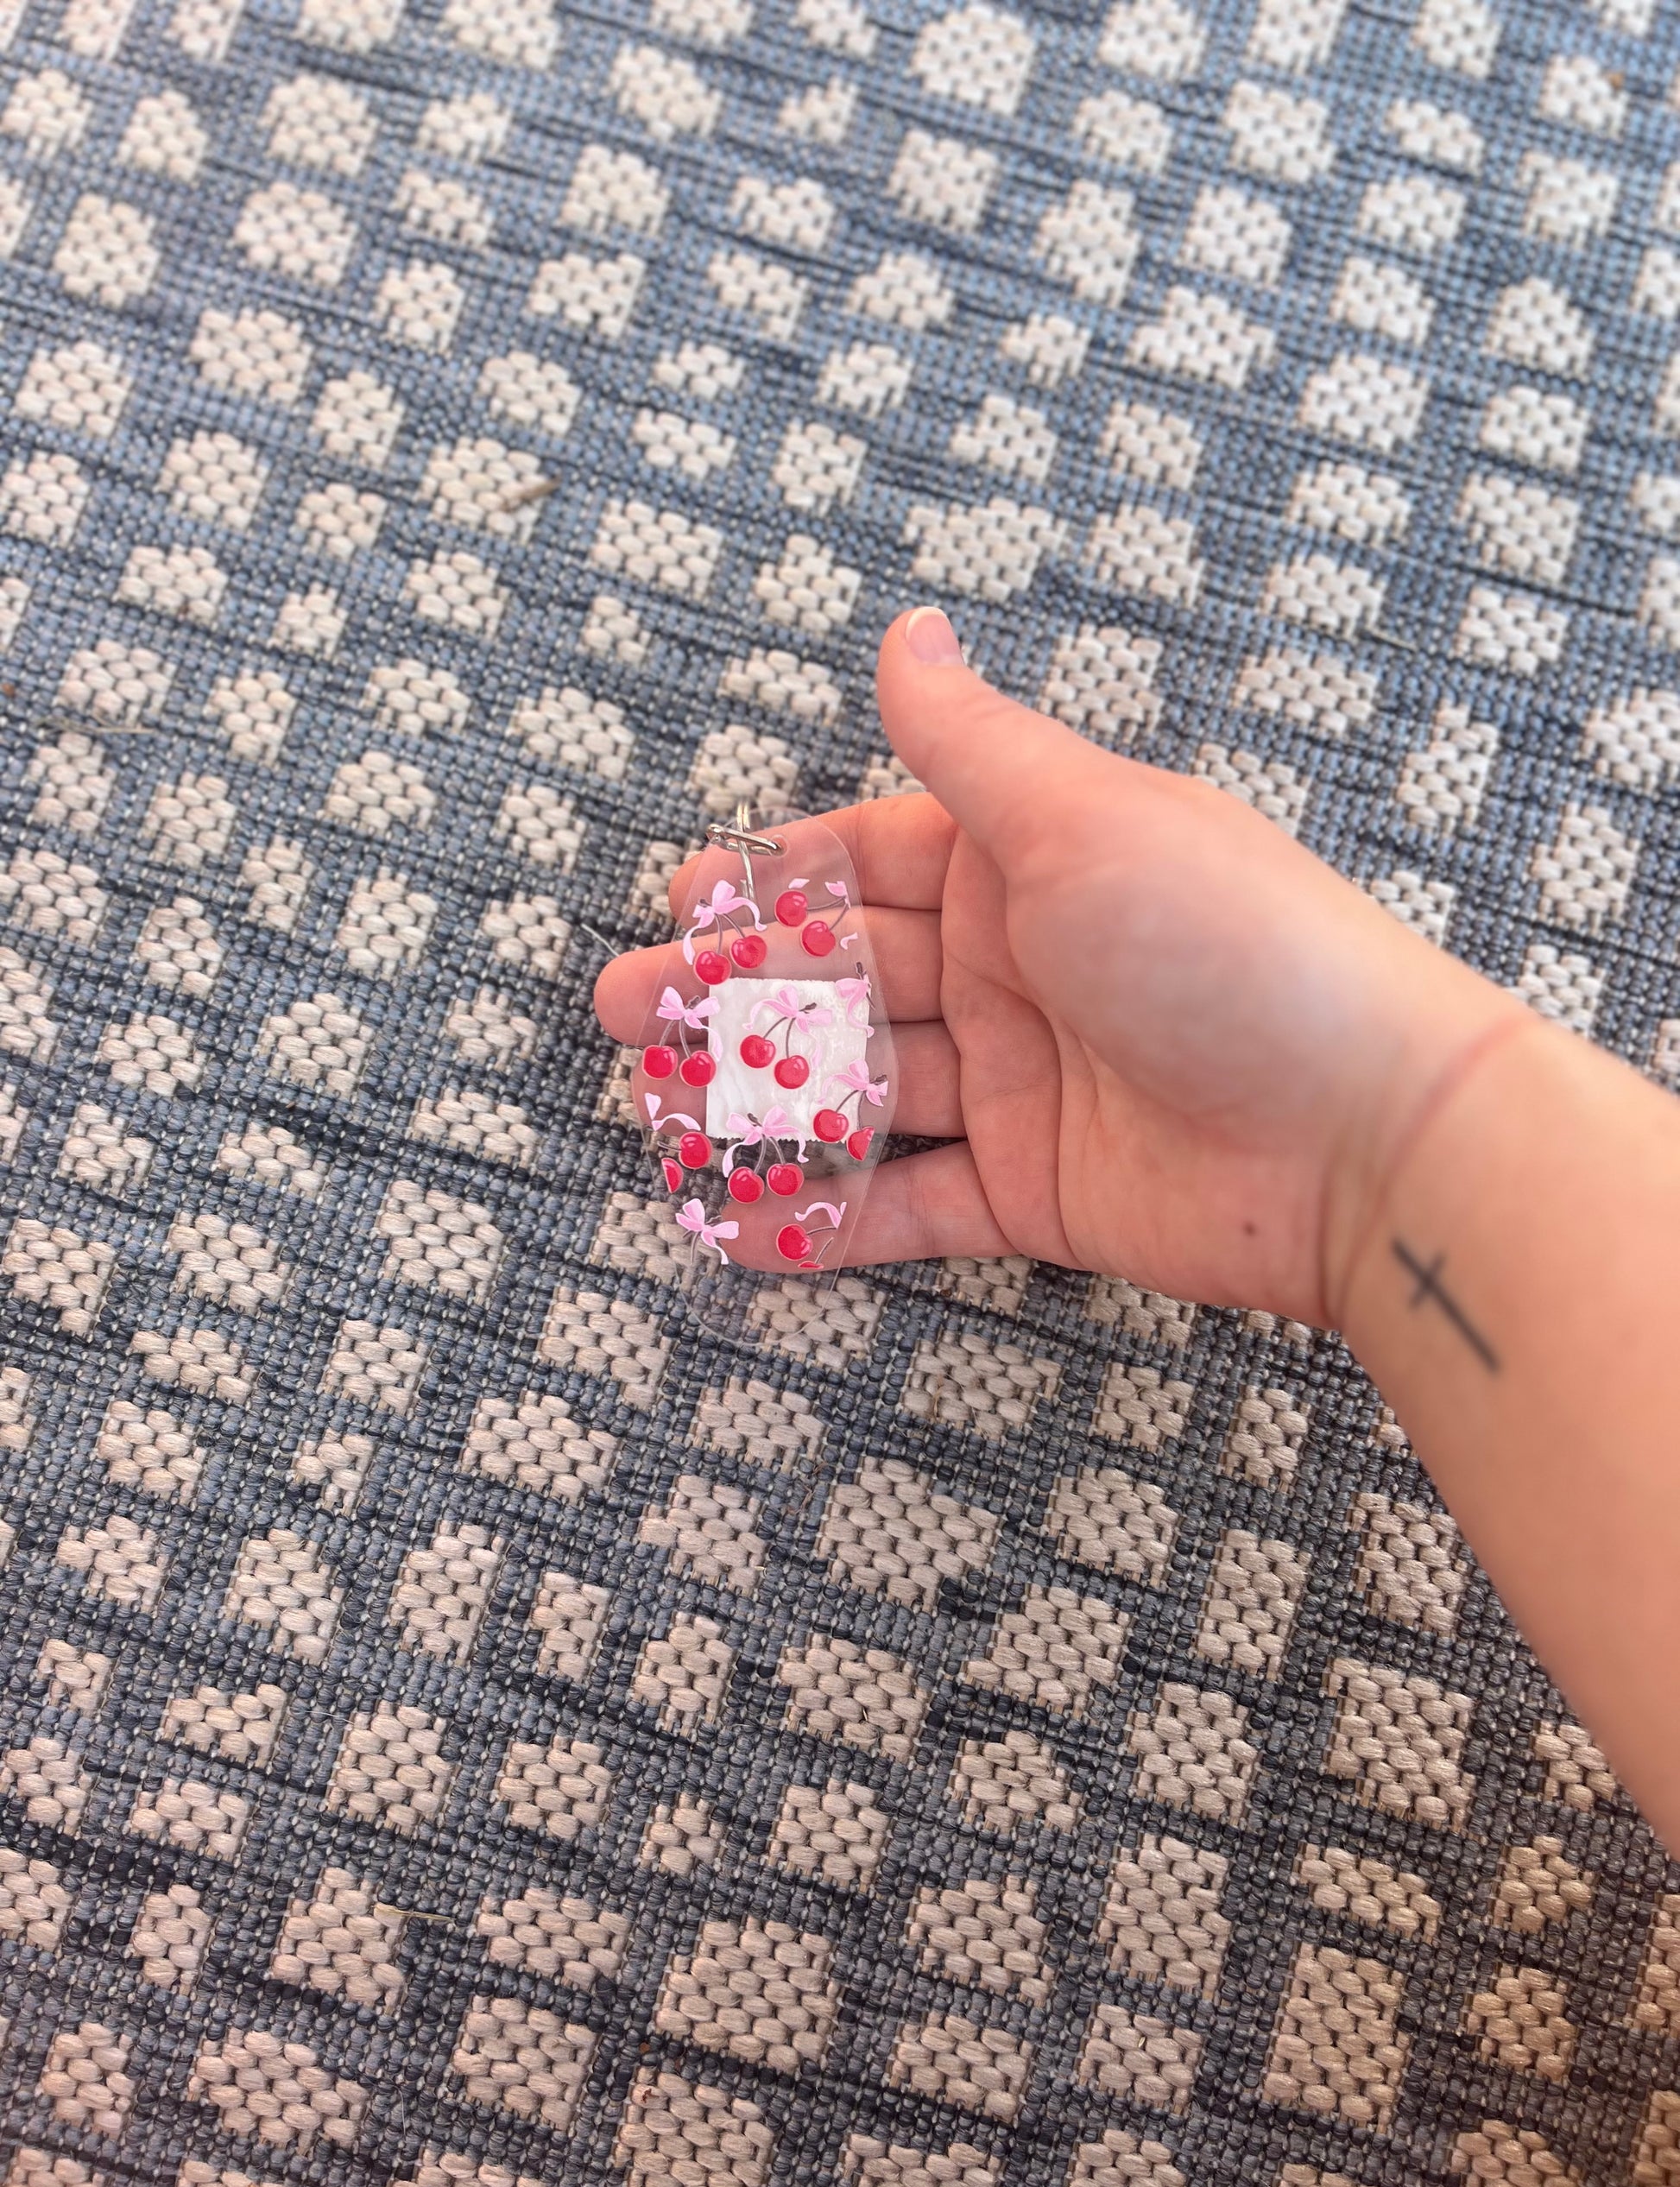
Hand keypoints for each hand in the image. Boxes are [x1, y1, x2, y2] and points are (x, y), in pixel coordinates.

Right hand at [595, 608, 1518, 1325]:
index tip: (677, 902)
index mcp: (1025, 865)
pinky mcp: (1032, 1192)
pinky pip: (905, 1203)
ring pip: (858, 1091)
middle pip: (842, 978)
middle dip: (729, 993)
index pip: (868, 860)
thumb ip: (973, 746)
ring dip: (756, 1100)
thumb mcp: (1083, 822)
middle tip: (619, 1014)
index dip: (769, 880)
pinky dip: (823, 1215)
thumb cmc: (1227, 946)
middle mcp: (1015, 969)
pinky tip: (733, 1222)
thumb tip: (909, 630)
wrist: (1361, 1131)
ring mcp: (1021, 1086)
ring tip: (650, 1114)